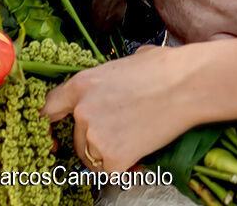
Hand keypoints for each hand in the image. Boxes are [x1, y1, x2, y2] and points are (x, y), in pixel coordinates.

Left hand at [41, 44, 198, 174]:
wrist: (187, 85)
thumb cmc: (163, 69)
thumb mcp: (123, 64)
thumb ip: (105, 80)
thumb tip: (112, 84)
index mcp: (81, 84)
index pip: (49, 108)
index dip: (52, 122)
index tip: (56, 131)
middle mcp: (82, 111)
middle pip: (75, 138)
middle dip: (94, 139)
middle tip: (120, 132)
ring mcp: (95, 135)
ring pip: (91, 157)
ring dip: (109, 154)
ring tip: (134, 139)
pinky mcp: (113, 156)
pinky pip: (110, 171)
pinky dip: (125, 167)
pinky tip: (140, 155)